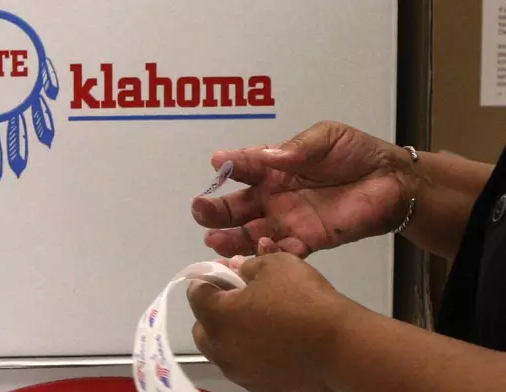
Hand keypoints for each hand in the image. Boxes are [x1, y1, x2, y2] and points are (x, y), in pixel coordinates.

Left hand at [187, 249, 350, 391]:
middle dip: (215, 309)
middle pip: (203, 326)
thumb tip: (238, 268)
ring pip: (223, 349)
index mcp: (217, 317)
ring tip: (259, 318)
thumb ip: (249, 265)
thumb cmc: (304, 301)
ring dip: (232, 332)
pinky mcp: (260, 386)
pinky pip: (245, 364)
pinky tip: (274, 340)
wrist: (341, 347)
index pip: (196, 293)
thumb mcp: (276, 265)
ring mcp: (240, 372)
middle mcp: (221, 349)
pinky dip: (251, 351)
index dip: (209, 277)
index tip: (226, 271)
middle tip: (240, 296)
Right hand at [191, 121, 415, 256]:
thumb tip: (268, 156)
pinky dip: (268, 253)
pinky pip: (283, 250)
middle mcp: (275, 196)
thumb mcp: (325, 137)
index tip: (216, 163)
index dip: (230, 165)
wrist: (392, 182)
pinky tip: (258, 249)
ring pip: (252, 233)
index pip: (246, 166)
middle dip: (217, 210)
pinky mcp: (309, 241)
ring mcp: (289, 221)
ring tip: (213, 239)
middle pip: (238, 206)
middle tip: (200, 210)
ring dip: (232, 238)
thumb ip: (297, 148)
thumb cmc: (355, 154)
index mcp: (275, 168)